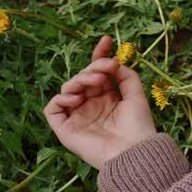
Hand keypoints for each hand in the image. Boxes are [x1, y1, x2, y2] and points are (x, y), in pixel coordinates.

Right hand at [44, 35, 157, 170]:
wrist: (132, 152)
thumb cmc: (138, 126)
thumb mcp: (136, 94)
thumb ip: (126, 74)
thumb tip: (114, 61)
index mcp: (108, 98)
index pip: (98, 73)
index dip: (100, 55)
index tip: (107, 40)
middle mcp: (91, 105)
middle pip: (83, 77)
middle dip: (93, 66)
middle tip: (107, 66)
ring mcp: (77, 116)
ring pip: (68, 88)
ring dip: (80, 79)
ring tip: (95, 80)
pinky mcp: (65, 128)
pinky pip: (52, 108)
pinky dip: (61, 98)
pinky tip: (77, 98)